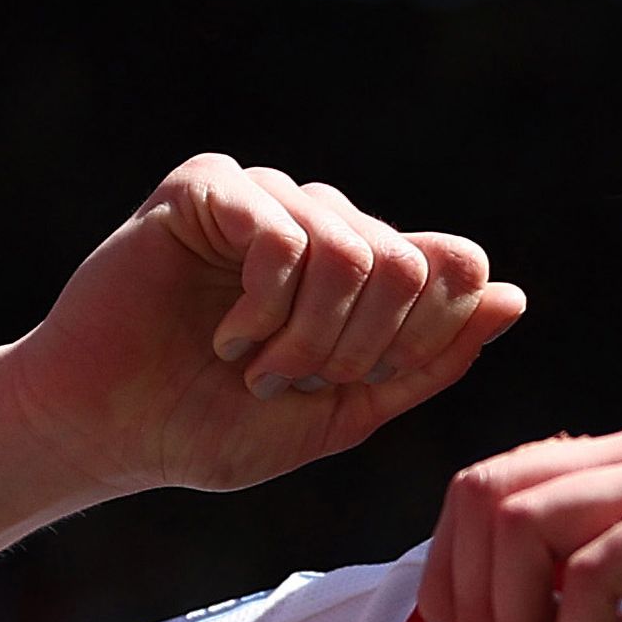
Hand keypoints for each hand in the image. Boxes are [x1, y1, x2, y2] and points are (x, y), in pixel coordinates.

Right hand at [1, 155, 526, 493]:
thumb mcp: (345, 412)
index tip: (355, 383)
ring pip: (351, 250)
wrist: (109, 433)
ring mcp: (265, 195)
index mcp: (361, 263)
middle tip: (294, 382)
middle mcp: (320, 217)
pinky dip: (263, 308)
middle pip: (409, 263)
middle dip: (360, 349)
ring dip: (307, 337)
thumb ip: (429, 361)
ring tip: (254, 367)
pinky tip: (225, 336)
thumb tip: (513, 298)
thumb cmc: (214, 425)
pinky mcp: (207, 187)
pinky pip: (283, 235)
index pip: (454, 266)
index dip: (423, 337)